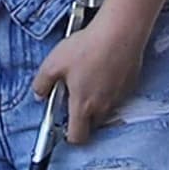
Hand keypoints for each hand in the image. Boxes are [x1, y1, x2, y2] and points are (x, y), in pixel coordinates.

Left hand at [29, 0, 147, 142]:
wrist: (120, 32)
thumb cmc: (87, 47)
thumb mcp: (53, 63)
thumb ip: (41, 83)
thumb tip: (38, 94)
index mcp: (83, 106)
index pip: (78, 137)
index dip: (69, 136)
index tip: (63, 126)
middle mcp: (103, 107)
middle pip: (92, 125)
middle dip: (82, 118)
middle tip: (74, 97)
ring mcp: (119, 97)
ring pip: (105, 111)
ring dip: (96, 103)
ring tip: (88, 79)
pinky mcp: (129, 85)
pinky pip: (116, 95)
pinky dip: (109, 89)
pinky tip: (103, 70)